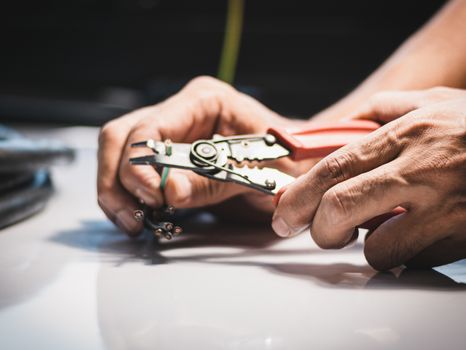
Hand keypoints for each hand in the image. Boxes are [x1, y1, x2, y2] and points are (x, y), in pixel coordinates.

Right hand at [97, 76, 305, 235]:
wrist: (299, 169)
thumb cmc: (289, 162)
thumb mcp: (260, 173)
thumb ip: (215, 181)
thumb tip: (169, 191)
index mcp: (205, 101)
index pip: (152, 126)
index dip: (142, 163)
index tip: (153, 196)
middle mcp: (181, 113)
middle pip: (122, 137)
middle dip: (119, 180)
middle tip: (134, 215)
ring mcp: (171, 135)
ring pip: (119, 155)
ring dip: (117, 192)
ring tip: (135, 222)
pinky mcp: (168, 160)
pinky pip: (132, 175)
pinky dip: (129, 198)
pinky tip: (141, 216)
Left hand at [272, 87, 465, 269]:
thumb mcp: (436, 103)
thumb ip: (385, 108)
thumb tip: (347, 121)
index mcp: (404, 136)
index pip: (331, 169)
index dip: (298, 195)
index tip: (283, 213)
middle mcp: (418, 170)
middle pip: (339, 208)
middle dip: (318, 229)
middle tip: (317, 234)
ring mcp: (444, 207)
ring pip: (376, 247)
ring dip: (369, 249)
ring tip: (379, 236)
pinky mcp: (463, 237)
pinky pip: (416, 261)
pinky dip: (407, 258)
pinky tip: (417, 240)